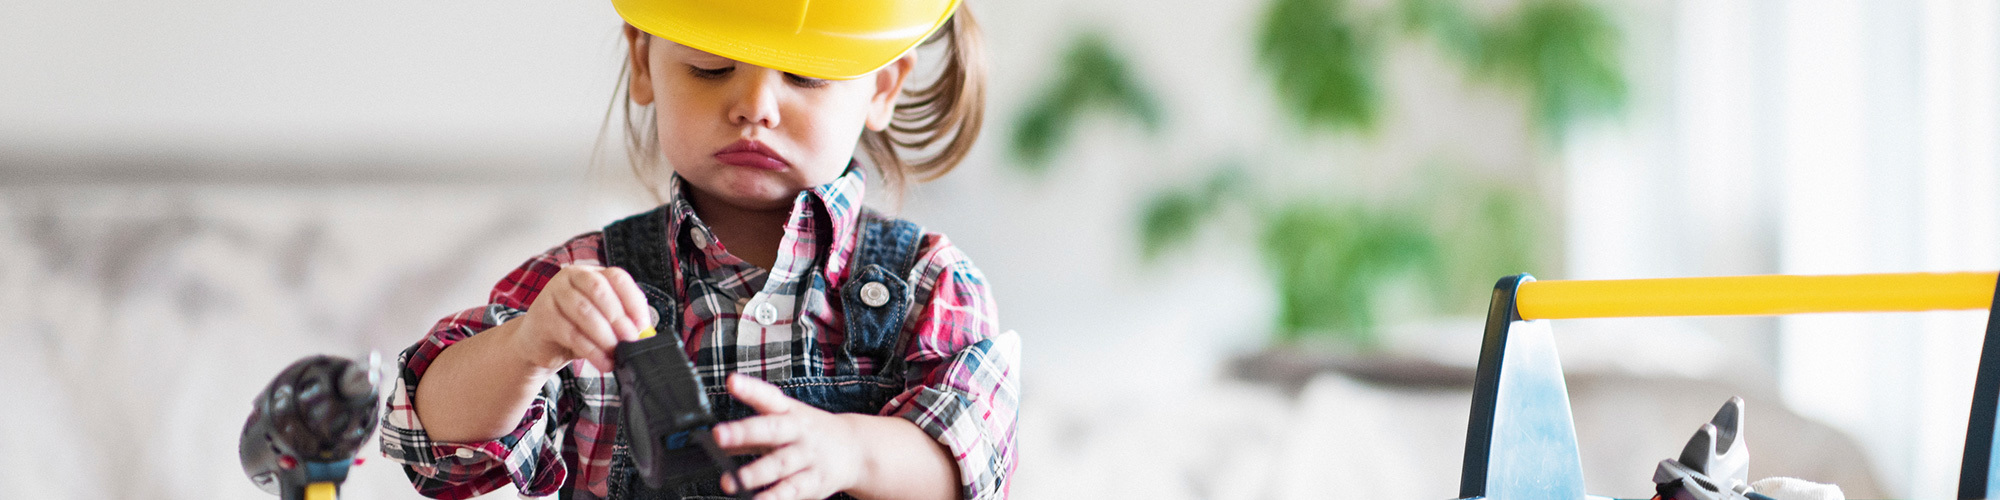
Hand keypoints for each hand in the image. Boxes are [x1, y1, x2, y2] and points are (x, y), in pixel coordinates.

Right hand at [510, 264, 653, 371]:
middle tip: (630, 340)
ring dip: (605, 336)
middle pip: (599, 291)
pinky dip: (592, 351)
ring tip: (616, 352)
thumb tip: (643, 333)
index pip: (617, 277)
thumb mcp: (600, 320)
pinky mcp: (543, 316)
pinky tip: (603, 362)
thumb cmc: (574, 328)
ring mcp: (553, 294)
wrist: (538, 343)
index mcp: (590, 273)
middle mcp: (570, 277)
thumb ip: (619, 321)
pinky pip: (571, 333)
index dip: (633, 300)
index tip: (643, 324)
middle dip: (619, 318)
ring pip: (585, 312)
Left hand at [714, 374, 866, 499]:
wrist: (856, 450)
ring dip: (754, 473)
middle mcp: (798, 431)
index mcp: (789, 412)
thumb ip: (749, 434)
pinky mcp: (815, 481)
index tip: (732, 382)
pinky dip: (774, 497)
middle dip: (745, 432)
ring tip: (729, 482)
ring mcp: (808, 456)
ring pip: (780, 464)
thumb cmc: (810, 434)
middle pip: (772, 429)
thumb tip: (715, 438)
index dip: (750, 389)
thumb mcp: (784, 424)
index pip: (769, 397)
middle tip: (718, 435)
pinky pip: (792, 490)